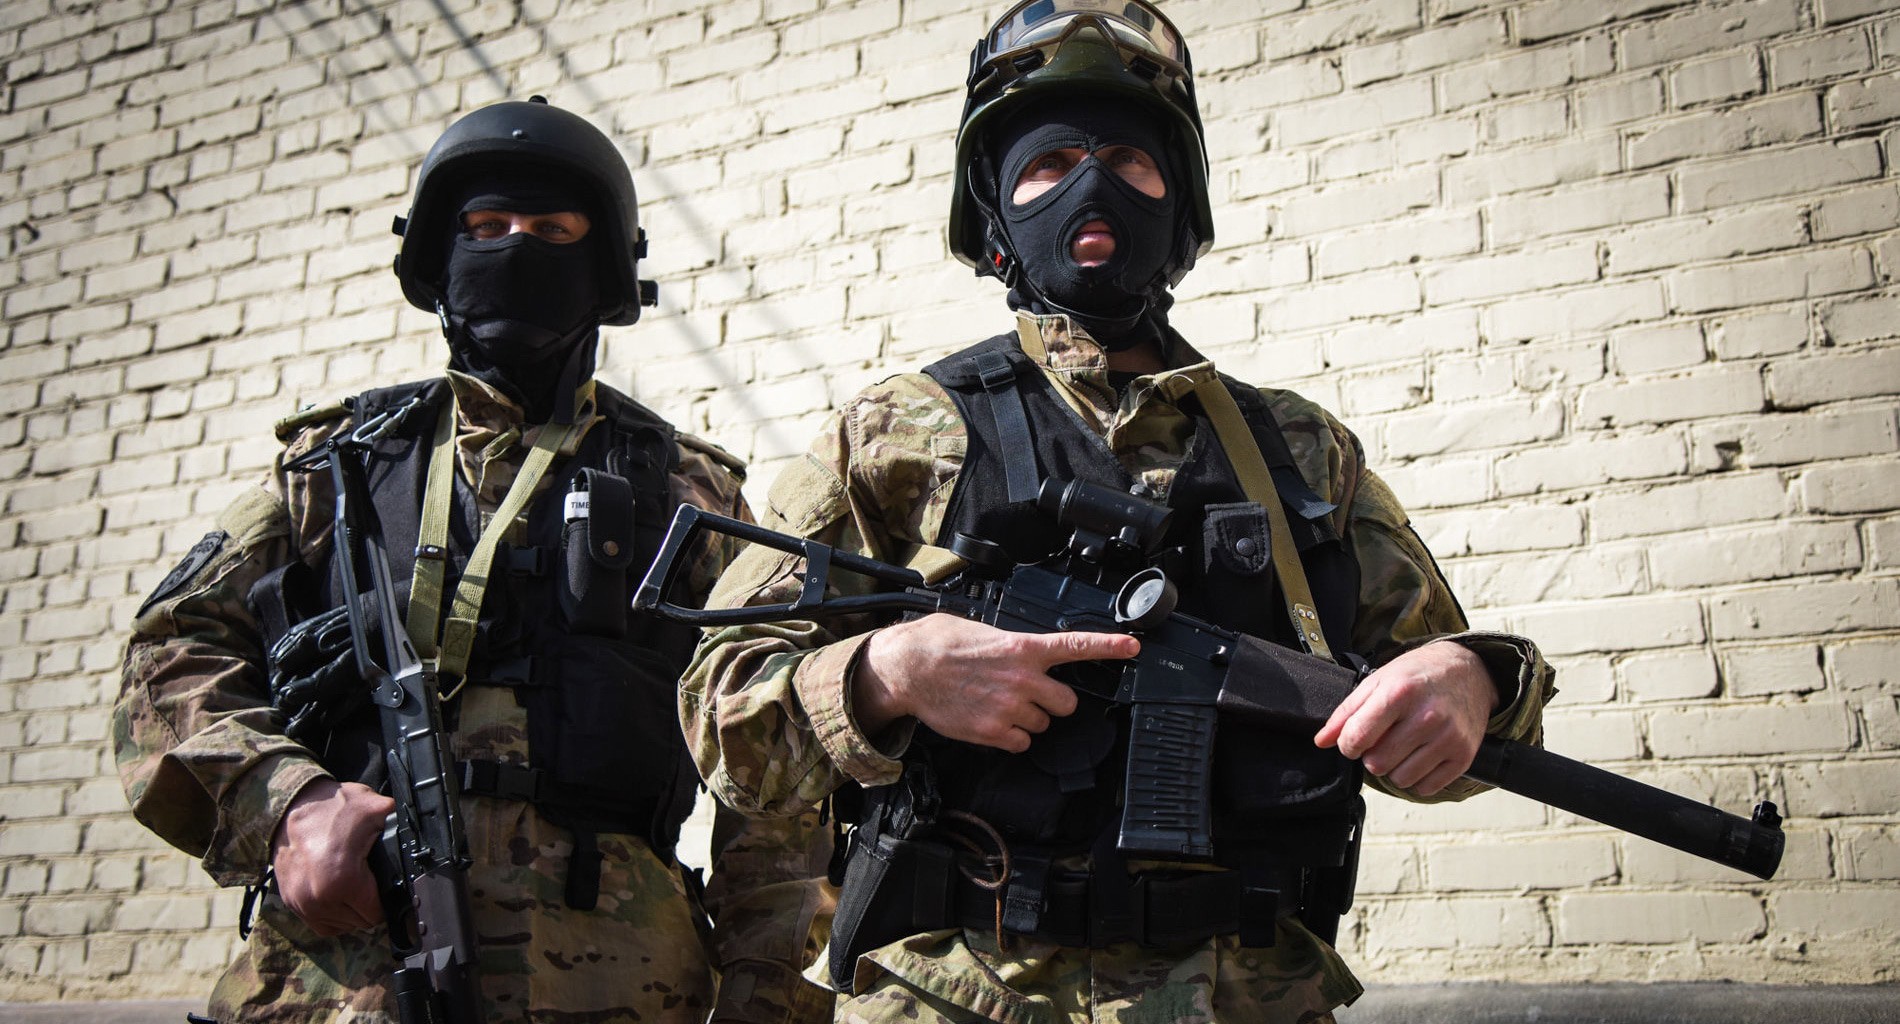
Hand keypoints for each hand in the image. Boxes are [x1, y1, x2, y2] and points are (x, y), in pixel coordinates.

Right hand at [270, 778, 394, 935]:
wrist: (290, 807)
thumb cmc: (331, 808)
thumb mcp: (374, 808)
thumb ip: (399, 822)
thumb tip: (422, 828)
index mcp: (344, 880)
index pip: (376, 913)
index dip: (386, 900)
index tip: (385, 886)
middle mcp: (320, 898)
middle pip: (361, 922)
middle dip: (370, 905)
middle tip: (371, 883)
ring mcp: (302, 903)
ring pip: (342, 926)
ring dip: (352, 912)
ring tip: (356, 887)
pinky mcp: (291, 903)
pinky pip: (321, 925)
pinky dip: (333, 916)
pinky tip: (341, 897)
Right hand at [854, 613, 1139, 752]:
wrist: (908, 669)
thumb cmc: (940, 644)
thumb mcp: (983, 631)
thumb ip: (1013, 645)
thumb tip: (1025, 655)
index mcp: (1023, 648)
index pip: (1075, 646)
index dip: (1108, 646)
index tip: (1133, 646)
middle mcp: (1022, 679)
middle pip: (1067, 703)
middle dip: (1052, 702)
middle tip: (1027, 694)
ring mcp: (1009, 708)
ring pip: (1042, 725)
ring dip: (1027, 718)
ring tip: (996, 703)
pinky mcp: (993, 732)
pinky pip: (1021, 743)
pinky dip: (1010, 737)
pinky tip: (990, 720)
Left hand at [1313, 640, 1497, 795]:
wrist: (1469, 671)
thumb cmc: (1418, 675)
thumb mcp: (1377, 681)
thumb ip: (1346, 712)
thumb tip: (1322, 742)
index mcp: (1400, 693)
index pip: (1357, 738)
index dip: (1348, 744)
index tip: (1355, 739)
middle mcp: (1427, 716)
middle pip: (1377, 763)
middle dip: (1372, 756)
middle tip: (1383, 740)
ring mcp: (1448, 738)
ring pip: (1400, 779)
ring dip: (1394, 768)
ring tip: (1403, 746)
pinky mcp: (1463, 756)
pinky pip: (1425, 787)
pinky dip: (1418, 777)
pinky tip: (1421, 755)